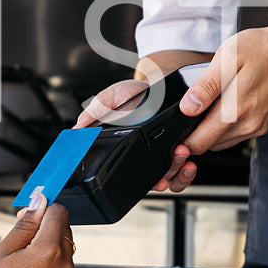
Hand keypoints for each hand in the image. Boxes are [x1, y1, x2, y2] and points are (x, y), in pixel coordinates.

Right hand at [0, 191, 74, 267]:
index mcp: (48, 251)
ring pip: (63, 253)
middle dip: (45, 230)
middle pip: (64, 231)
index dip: (43, 209)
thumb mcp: (2, 252)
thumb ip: (25, 223)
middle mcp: (64, 267)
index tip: (32, 212)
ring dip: (47, 252)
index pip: (59, 212)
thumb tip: (39, 202)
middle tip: (20, 243)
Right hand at [77, 77, 199, 192]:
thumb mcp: (112, 99)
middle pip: (149, 181)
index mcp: (125, 148)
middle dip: (159, 180)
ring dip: (176, 172)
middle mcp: (142, 157)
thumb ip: (96, 111)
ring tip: (180, 156)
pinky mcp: (179, 152)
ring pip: (168, 178)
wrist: (160, 84)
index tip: (148, 182)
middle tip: (163, 175)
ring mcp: (162, 156)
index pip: (125, 174)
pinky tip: (188, 163)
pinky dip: (186, 173)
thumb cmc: (134, 94)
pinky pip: (183, 174)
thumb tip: (79, 127)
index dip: (134, 182)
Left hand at [178, 23, 267, 156]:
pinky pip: (236, 136)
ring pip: (221, 143)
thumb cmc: (262, 49)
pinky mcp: (263, 125)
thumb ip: (206, 86)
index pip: (199, 142)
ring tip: (204, 110)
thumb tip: (187, 108)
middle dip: (193, 137)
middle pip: (208, 146)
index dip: (181, 141)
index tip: (173, 130)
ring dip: (209, 133)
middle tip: (185, 116)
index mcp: (236, 110)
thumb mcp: (228, 57)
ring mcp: (258, 127)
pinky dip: (224, 129)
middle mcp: (249, 124)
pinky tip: (223, 108)